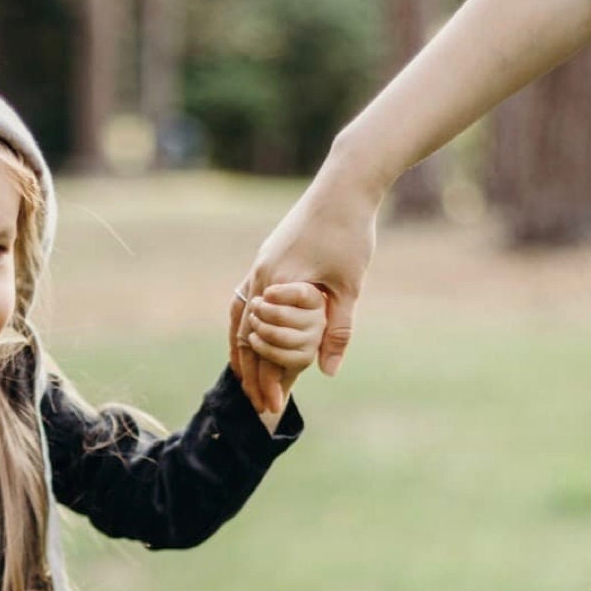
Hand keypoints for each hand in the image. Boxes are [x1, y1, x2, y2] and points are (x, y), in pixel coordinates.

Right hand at [230, 152, 380, 414]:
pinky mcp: (265, 260)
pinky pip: (245, 301)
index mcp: (278, 285)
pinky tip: (249, 340)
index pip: (264, 344)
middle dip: (253, 374)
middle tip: (260, 404)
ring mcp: (259, 266)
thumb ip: (337, 329)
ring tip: (246, 380)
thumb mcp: (350, 286)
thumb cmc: (351, 233)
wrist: (344, 186)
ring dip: (243, 352)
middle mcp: (261, 277)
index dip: (268, 377)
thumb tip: (327, 371)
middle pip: (246, 337)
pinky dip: (244, 327)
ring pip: (239, 320)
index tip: (275, 404)